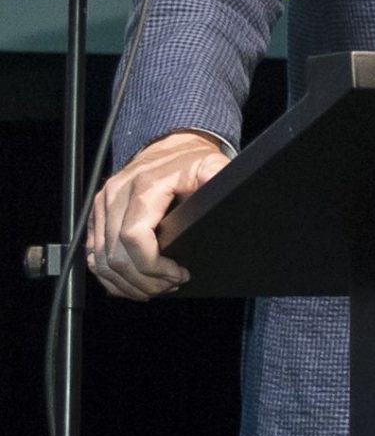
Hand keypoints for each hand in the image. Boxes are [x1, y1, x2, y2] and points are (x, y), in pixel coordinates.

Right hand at [84, 130, 229, 299]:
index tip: (177, 274)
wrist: (168, 147)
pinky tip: (132, 284)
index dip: (153, 266)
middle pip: (116, 256)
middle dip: (145, 280)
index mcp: (141, 187)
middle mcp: (115, 196)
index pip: (134, 237)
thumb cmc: (189, 161)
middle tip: (171, 285)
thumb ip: (216, 174)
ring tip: (156, 288)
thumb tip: (219, 182)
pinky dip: (110, 276)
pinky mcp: (96, 216)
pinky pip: (93, 254)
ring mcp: (101, 207)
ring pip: (100, 260)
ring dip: (127, 283)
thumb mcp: (209, 164)